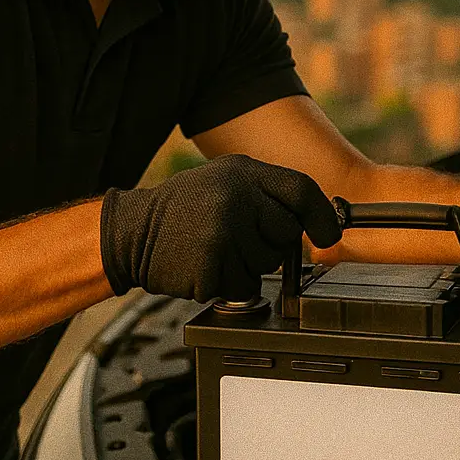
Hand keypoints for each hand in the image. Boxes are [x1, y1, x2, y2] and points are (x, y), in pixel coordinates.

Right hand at [100, 154, 342, 301]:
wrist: (131, 231)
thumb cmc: (182, 211)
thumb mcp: (223, 182)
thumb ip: (265, 194)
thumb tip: (314, 222)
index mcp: (242, 172)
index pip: (302, 190)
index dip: (322, 216)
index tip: (328, 235)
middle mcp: (236, 196)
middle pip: (288, 234)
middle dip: (272, 245)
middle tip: (237, 239)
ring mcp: (224, 230)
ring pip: (267, 266)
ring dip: (247, 267)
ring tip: (215, 250)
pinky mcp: (212, 263)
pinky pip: (244, 287)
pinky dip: (228, 284)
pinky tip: (204, 266)